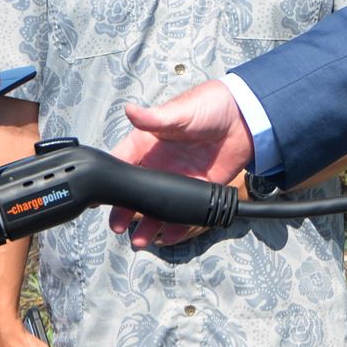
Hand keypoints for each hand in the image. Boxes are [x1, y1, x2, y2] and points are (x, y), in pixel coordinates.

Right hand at [108, 80, 253, 248]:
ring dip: (148, 224)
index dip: (111, 180)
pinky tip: (168, 237)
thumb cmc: (209, 106)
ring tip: (140, 241)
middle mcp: (159, 163)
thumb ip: (154, 118)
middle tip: (117, 226)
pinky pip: (185, 210)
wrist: (246, 118)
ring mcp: (178, 177)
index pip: (122, 164)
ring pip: (158, 206)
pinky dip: (177, 226)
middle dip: (125, 210)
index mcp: (147, 143)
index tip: (100, 198)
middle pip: (136, 191)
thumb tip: (129, 110)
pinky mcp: (199, 187)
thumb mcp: (179, 112)